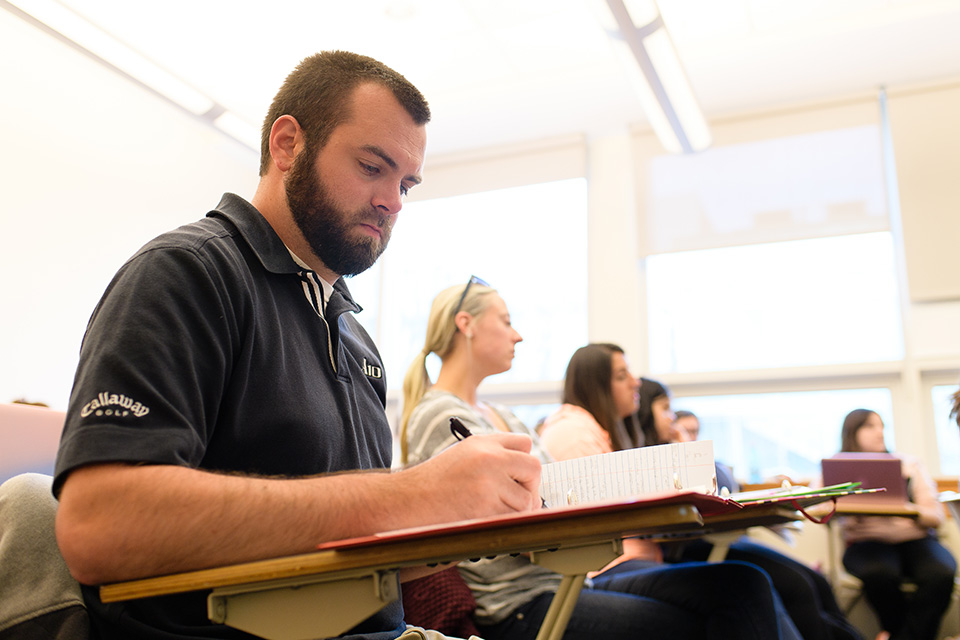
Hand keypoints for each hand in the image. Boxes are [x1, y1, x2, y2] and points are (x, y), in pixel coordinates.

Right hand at [412, 432, 541, 521]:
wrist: (406, 500)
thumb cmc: (432, 483)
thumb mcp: (462, 456)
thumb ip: (492, 457)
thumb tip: (524, 477)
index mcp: (482, 442)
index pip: (524, 443)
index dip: (524, 463)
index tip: (520, 477)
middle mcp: (489, 457)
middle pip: (533, 468)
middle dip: (532, 487)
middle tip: (520, 500)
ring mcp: (489, 482)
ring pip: (526, 500)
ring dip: (517, 511)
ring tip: (496, 513)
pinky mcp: (486, 507)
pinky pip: (513, 519)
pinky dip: (506, 524)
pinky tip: (489, 521)